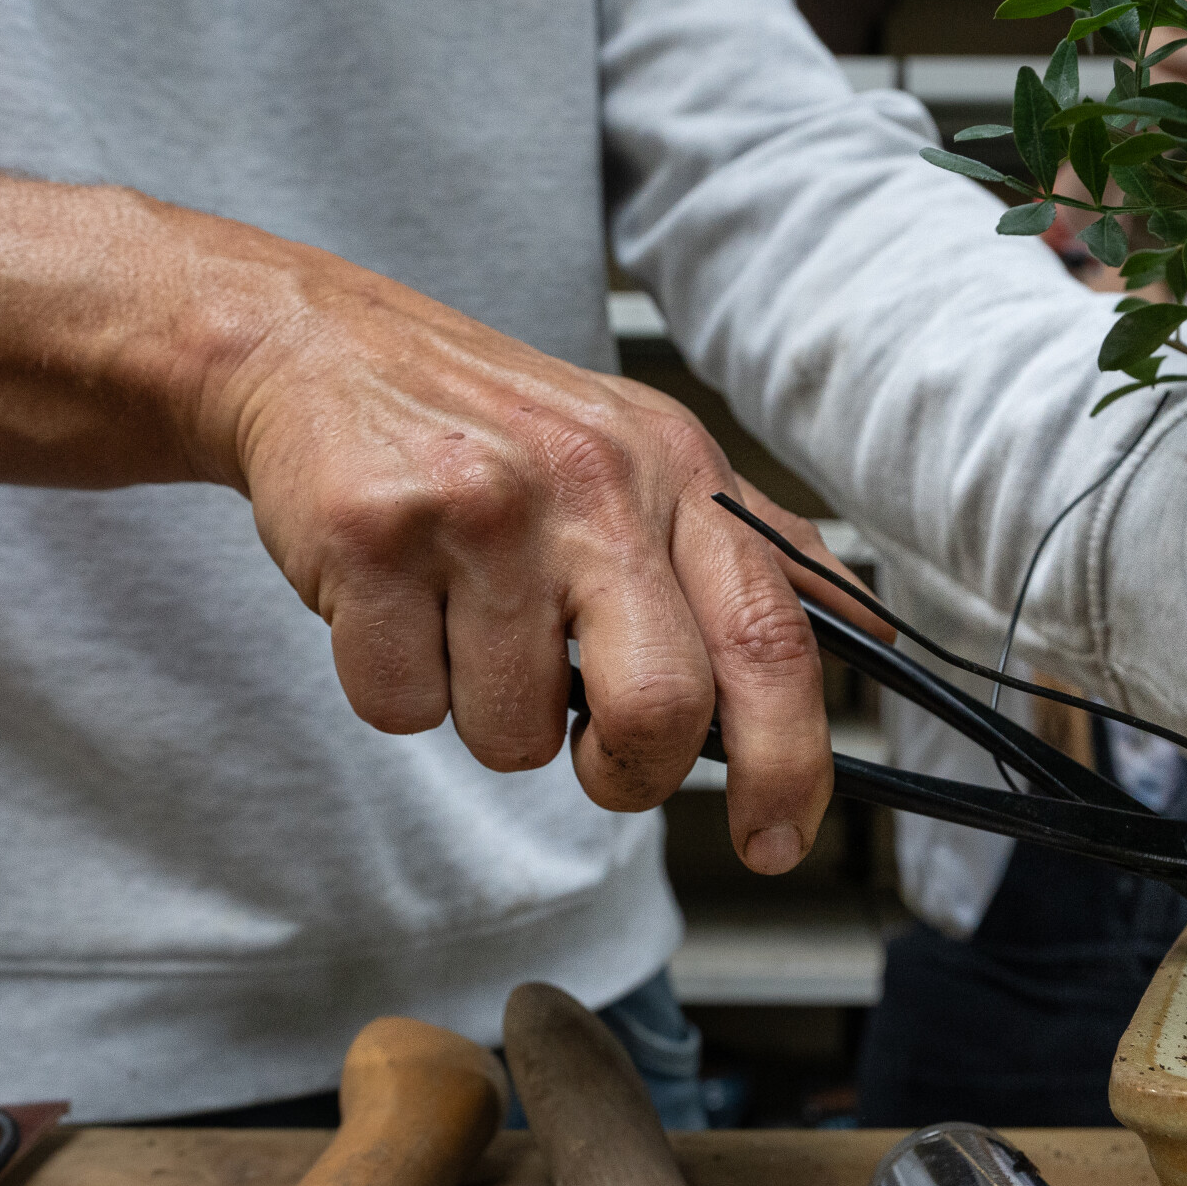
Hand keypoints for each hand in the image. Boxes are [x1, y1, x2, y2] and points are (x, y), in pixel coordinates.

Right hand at [187, 247, 840, 872]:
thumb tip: (869, 634)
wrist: (317, 346)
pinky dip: (394, 686)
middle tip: (597, 758)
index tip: (776, 838)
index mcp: (676, 473)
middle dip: (627, 773)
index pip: (772, 637)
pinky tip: (395, 605)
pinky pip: (401, 707)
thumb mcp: (643, 453)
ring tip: (463, 621)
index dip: (791, 760)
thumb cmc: (495, 427)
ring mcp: (482, 507)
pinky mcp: (375, 534)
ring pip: (514, 734)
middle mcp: (592, 484)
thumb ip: (754, 549)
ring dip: (486, 714)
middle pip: (660, 710)